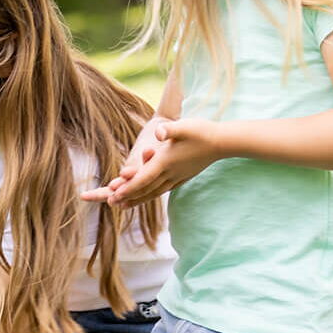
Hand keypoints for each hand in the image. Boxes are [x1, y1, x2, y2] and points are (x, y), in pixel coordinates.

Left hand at [83, 119, 222, 208]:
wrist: (222, 142)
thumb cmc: (202, 132)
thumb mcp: (184, 127)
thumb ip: (170, 130)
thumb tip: (159, 131)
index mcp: (165, 162)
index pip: (143, 179)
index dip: (128, 188)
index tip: (113, 196)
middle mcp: (169, 172)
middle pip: (145, 189)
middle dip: (127, 196)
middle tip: (111, 203)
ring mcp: (177, 176)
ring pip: (153, 192)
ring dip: (138, 199)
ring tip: (124, 205)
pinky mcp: (182, 177)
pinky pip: (163, 189)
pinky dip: (151, 195)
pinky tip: (147, 196)